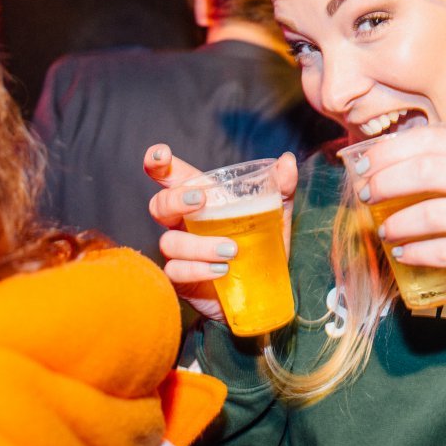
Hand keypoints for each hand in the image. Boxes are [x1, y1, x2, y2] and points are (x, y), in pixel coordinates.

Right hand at [144, 146, 298, 321]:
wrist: (263, 290)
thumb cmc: (261, 245)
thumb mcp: (275, 214)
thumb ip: (281, 187)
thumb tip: (287, 161)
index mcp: (200, 201)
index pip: (172, 177)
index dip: (158, 162)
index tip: (160, 155)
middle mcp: (184, 223)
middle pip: (160, 205)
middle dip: (174, 199)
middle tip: (200, 201)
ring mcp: (180, 252)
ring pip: (170, 242)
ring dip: (199, 245)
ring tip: (231, 250)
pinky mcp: (182, 279)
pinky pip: (177, 271)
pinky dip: (199, 269)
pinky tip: (222, 270)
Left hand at [354, 128, 445, 345]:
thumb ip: (436, 177)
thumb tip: (373, 170)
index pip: (431, 139)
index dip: (389, 151)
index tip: (361, 168)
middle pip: (430, 170)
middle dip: (387, 181)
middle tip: (365, 197)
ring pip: (436, 213)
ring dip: (399, 222)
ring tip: (382, 231)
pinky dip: (418, 253)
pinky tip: (402, 254)